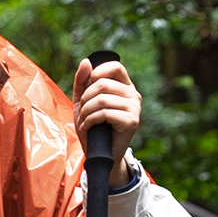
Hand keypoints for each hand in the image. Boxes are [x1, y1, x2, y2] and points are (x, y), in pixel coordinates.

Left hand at [72, 57, 141, 187]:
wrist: (99, 155)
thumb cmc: (92, 128)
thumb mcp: (82, 102)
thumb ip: (82, 82)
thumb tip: (86, 61)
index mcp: (125, 86)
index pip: (114, 66)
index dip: (96, 74)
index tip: (86, 90)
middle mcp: (133, 94)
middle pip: (103, 83)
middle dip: (85, 98)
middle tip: (82, 112)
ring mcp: (135, 108)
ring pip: (102, 98)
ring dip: (86, 111)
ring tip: (84, 121)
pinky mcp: (132, 121)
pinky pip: (105, 113)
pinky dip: (90, 120)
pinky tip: (87, 127)